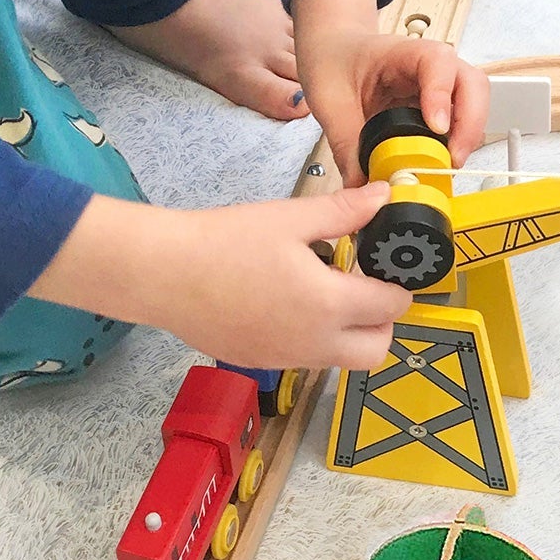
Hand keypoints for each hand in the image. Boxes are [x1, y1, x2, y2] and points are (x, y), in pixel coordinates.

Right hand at [31, 183, 412, 369]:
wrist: (164, 275)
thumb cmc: (226, 241)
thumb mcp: (291, 218)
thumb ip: (344, 212)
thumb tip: (385, 197)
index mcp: (329, 306)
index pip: (392, 308)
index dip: (396, 283)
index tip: (383, 260)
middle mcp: (315, 344)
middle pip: (376, 350)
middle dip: (381, 320)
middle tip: (363, 282)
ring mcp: (287, 360)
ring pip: (342, 359)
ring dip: (349, 330)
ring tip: (323, 286)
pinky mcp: (262, 362)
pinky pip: (306, 359)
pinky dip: (314, 337)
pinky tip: (288, 299)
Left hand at [294, 14, 491, 186]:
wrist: (333, 52)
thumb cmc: (334, 62)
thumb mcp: (331, 102)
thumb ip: (346, 145)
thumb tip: (361, 187)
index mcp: (403, 52)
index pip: (438, 63)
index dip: (442, 95)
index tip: (437, 128)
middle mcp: (430, 66)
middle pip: (472, 84)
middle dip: (469, 124)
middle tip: (451, 159)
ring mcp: (439, 84)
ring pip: (474, 102)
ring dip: (467, 135)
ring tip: (444, 165)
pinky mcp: (438, 105)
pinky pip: (460, 121)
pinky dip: (456, 143)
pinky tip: (437, 161)